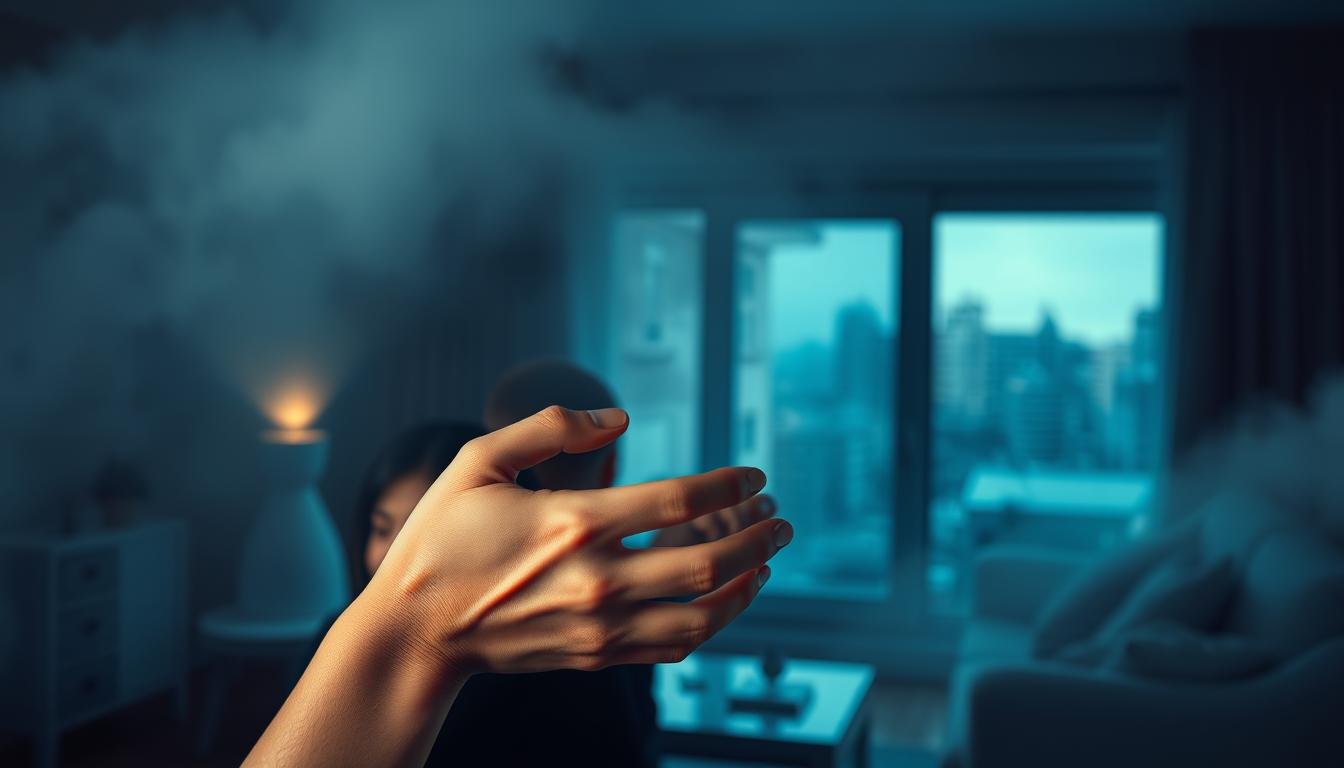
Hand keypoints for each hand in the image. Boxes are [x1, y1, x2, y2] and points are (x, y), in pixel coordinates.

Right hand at [368, 405, 792, 674]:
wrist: (414, 633)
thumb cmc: (440, 541)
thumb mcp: (477, 461)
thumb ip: (549, 427)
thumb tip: (618, 418)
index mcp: (573, 522)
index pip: (679, 500)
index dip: (728, 482)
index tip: (753, 474)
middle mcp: (596, 579)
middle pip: (708, 560)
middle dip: (759, 535)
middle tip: (782, 518)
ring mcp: (600, 626)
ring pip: (702, 614)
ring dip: (747, 585)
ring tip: (767, 560)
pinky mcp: (596, 656)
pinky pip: (673, 646)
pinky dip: (712, 624)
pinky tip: (725, 600)